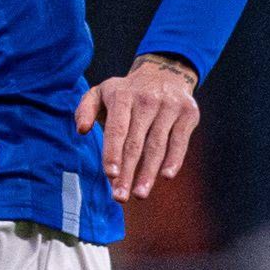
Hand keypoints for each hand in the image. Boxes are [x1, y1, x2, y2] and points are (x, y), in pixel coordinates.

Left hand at [74, 54, 199, 201]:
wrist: (165, 72)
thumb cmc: (125, 92)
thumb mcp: (100, 92)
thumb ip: (85, 109)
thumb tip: (81, 130)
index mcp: (122, 96)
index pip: (117, 129)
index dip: (113, 153)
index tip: (110, 175)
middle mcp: (147, 100)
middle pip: (136, 143)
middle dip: (128, 172)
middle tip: (120, 197)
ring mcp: (170, 107)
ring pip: (158, 146)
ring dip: (148, 173)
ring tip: (139, 194)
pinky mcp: (188, 114)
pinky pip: (180, 141)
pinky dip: (174, 160)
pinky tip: (165, 177)